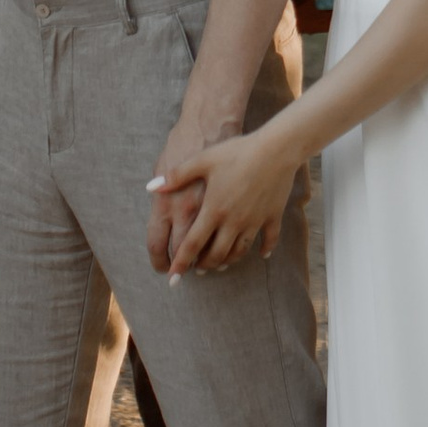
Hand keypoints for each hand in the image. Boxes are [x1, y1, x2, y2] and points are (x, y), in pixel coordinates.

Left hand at [152, 122, 300, 275]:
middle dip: (204, 265)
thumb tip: (151, 187)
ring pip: (239, 251)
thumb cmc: (237, 152)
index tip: (173, 277)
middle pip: (216, 253)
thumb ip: (177, 176)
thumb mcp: (203, 160)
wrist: (276, 149)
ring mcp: (254, 221)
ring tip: (220, 264)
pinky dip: (265, 250)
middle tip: (197, 269)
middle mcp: (233, 221)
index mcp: (213, 210)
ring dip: (228, 261)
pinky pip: (269, 240)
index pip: (192, 243)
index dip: (181, 262)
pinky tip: (262, 255)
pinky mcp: (272, 217)